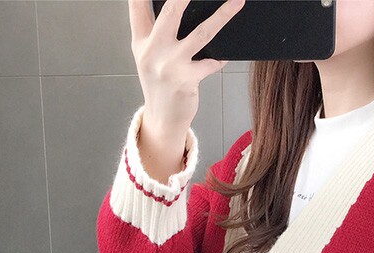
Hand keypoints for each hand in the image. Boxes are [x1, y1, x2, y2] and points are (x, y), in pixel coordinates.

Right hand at [128, 0, 244, 132]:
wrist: (162, 120)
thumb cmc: (160, 85)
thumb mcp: (147, 56)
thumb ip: (153, 31)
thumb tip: (175, 5)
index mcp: (141, 41)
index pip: (137, 6)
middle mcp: (153, 50)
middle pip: (171, 11)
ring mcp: (170, 65)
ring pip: (201, 33)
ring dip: (222, 16)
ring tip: (236, 2)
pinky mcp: (186, 80)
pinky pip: (211, 63)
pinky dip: (220, 58)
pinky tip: (226, 55)